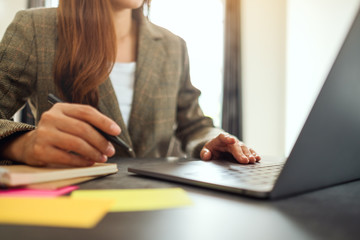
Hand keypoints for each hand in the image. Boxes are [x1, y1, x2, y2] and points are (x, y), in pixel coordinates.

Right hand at [4, 103, 120, 166]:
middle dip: (101, 141)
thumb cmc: (58, 133)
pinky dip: (82, 161)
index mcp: (61, 108)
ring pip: (76, 143)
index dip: (104, 121)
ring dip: (93, 152)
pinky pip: (67, 157)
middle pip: (83, 129)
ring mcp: (44, 133)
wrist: (30, 144)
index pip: (86, 111)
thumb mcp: (69, 123)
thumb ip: (87, 125)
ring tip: (102, 158)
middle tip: (110, 150)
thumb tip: (111, 137)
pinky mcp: (40, 150)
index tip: (117, 131)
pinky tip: (89, 162)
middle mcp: (51, 117)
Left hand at [200, 133, 260, 163]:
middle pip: (236, 145)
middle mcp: (231, 140)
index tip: (232, 140)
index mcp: (220, 139)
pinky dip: (254, 154)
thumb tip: (206, 155)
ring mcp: (238, 144)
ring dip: (249, 154)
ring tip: (252, 160)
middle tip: (245, 160)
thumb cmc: (211, 149)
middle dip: (241, 153)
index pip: (223, 137)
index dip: (228, 138)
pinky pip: (249, 150)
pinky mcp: (243, 149)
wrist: (218, 147)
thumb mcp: (205, 150)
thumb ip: (204, 153)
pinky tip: (257, 158)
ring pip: (244, 148)